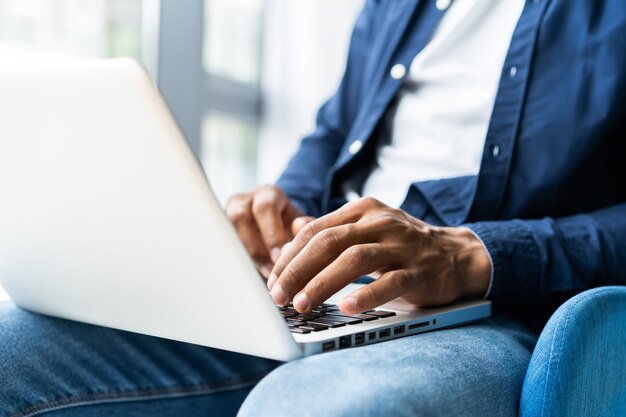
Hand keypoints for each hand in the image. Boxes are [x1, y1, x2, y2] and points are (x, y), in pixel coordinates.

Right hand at [225, 185, 314, 277]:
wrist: (279, 226)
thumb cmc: (291, 225)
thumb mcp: (303, 223)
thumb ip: (307, 225)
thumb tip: (299, 227)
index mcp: (268, 194)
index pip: (265, 208)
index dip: (271, 234)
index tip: (279, 257)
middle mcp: (244, 200)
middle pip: (239, 217)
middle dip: (254, 247)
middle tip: (270, 270)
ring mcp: (228, 214)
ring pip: (227, 233)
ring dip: (245, 257)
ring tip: (263, 275)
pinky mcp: (221, 231)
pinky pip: (223, 246)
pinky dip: (238, 262)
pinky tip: (252, 275)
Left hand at [267, 197, 490, 313]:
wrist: (457, 255)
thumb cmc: (403, 245)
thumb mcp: (367, 230)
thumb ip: (332, 230)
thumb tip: (292, 234)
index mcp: (363, 210)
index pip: (316, 230)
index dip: (290, 256)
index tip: (272, 280)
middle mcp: (380, 222)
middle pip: (329, 242)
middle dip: (298, 270)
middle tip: (278, 295)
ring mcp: (401, 245)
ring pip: (355, 259)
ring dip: (323, 283)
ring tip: (302, 305)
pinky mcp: (419, 271)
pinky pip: (390, 281)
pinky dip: (367, 294)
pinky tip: (348, 308)